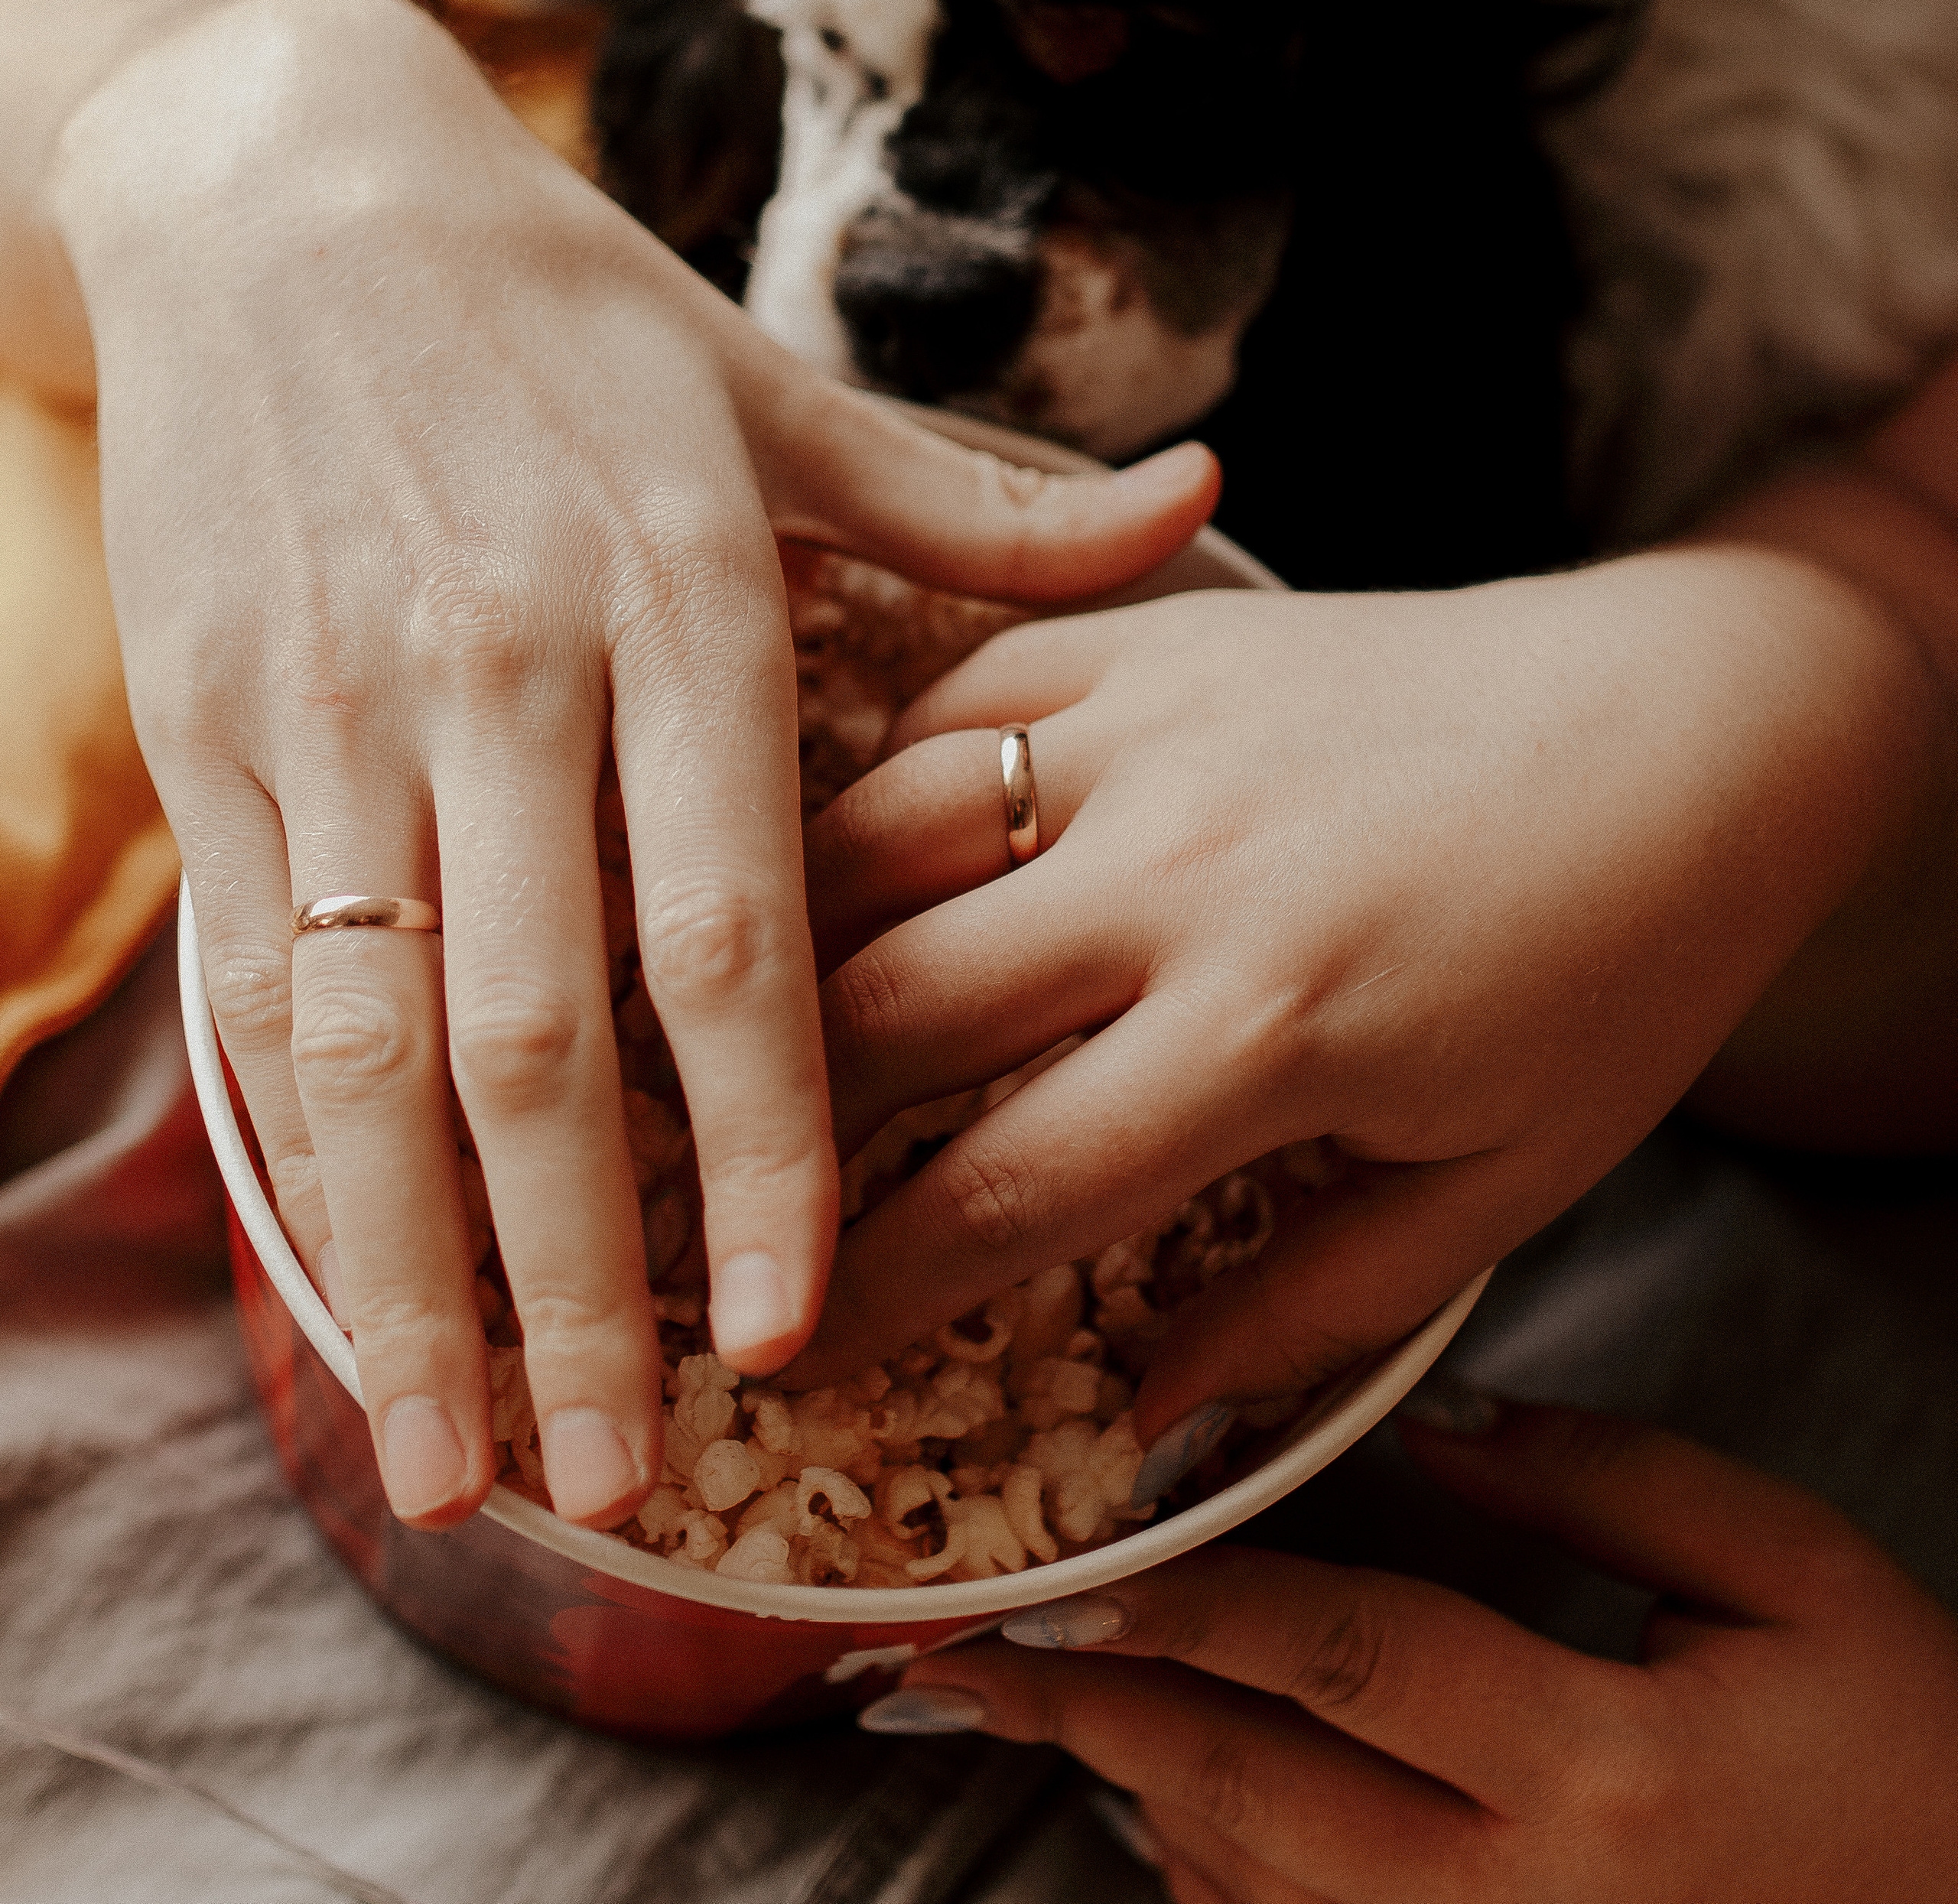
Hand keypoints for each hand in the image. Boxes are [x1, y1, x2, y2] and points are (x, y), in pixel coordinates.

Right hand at [51, 0, 1214, 1528]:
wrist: (279, 184)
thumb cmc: (557, 300)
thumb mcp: (770, 384)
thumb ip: (977, 502)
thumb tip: (1211, 504)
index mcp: (675, 598)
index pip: (732, 927)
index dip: (772, 1140)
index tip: (802, 1321)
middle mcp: (503, 671)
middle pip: (547, 1034)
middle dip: (590, 1280)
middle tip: (645, 1471)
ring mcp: (337, 708)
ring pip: (376, 1042)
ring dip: (421, 1273)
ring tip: (470, 1460)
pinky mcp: (215, 723)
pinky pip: (259, 970)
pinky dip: (304, 1145)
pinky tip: (349, 1283)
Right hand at [799, 560, 1930, 1412]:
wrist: (1690, 728)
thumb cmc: (1609, 972)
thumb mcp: (1498, 1184)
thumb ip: (1313, 1311)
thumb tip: (1142, 1414)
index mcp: (1269, 1026)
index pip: (1000, 1190)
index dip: (865, 1292)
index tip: (772, 1357)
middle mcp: (1180, 867)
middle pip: (885, 1008)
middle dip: (759, 1120)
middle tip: (680, 1190)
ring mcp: (1154, 727)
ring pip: (874, 831)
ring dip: (777, 935)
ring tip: (706, 1025)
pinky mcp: (1156, 635)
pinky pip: (951, 692)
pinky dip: (873, 772)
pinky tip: (835, 848)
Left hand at [887, 1396, 1957, 1901]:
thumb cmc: (1904, 1750)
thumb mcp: (1788, 1572)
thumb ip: (1602, 1478)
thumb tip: (1427, 1416)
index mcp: (1601, 1767)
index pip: (1351, 1663)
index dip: (1194, 1607)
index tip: (1067, 1563)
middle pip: (1250, 1800)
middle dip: (1089, 1712)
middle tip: (955, 1653)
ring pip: (1253, 1895)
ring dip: (1131, 1786)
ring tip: (1020, 1694)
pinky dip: (1212, 1876)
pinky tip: (1162, 1793)